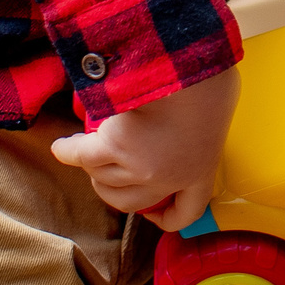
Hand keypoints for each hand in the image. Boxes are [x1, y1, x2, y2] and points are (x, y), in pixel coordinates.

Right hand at [47, 69, 238, 230]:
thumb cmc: (212, 79)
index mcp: (200, 171)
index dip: (167, 218)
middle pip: (130, 202)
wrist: (187, 66)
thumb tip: (205, 108)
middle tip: (110, 171)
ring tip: (83, 149)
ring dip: (92, 165)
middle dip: (115, 190)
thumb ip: (211, 119)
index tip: (155, 213)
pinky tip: (61, 148)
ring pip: (103, 177)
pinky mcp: (113, 147)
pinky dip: (68, 152)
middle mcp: (167, 178)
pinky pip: (82, 155)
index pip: (185, 213)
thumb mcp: (223, 103)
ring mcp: (138, 167)